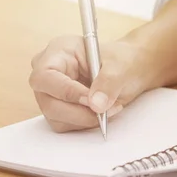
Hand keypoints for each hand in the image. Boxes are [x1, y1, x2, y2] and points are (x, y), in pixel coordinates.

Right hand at [28, 35, 149, 132]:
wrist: (130, 69)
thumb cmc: (123, 60)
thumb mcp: (121, 65)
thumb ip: (109, 82)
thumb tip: (96, 105)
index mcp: (59, 51)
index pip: (46, 76)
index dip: (66, 92)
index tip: (91, 100)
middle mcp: (49, 72)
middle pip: (48, 102)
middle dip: (79, 112)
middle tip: (105, 111)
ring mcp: (50, 92)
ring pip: (55, 117)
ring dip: (84, 119)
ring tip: (109, 108)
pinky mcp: (58, 108)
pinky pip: (64, 124)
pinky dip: (84, 123)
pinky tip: (101, 112)